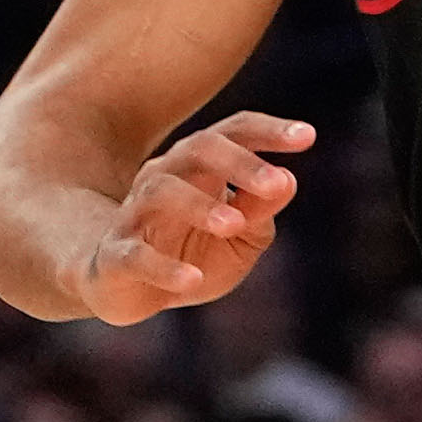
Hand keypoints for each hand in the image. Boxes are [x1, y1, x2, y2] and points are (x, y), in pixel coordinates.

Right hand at [68, 111, 314, 323]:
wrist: (126, 290)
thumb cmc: (191, 252)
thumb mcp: (239, 237)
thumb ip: (260, 210)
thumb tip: (287, 182)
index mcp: (198, 167)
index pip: (233, 133)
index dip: (268, 131)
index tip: (308, 136)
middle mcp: (162, 178)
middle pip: (197, 150)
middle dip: (239, 163)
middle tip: (278, 183)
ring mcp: (133, 215)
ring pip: (160, 193)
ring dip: (200, 206)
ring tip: (234, 225)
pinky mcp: (114, 257)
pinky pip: (135, 255)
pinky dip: (163, 267)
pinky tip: (192, 279)